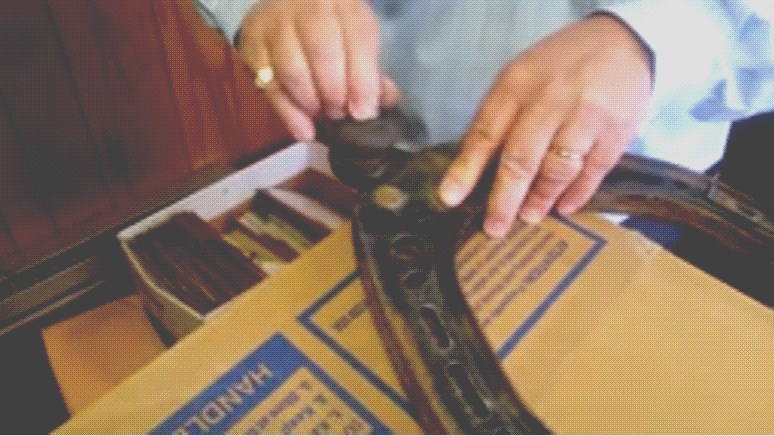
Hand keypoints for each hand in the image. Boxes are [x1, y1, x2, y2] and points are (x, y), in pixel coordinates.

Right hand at [237, 0, 400, 140]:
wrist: (289, 4)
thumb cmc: (332, 24)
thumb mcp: (357, 34)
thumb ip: (371, 67)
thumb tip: (383, 102)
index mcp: (342, 0)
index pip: (357, 37)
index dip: (362, 80)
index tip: (364, 112)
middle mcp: (306, 6)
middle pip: (323, 54)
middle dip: (335, 93)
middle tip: (341, 114)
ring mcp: (274, 23)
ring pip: (292, 71)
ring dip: (312, 104)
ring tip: (324, 116)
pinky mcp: (252, 43)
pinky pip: (269, 85)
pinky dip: (288, 113)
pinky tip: (303, 130)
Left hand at [437, 14, 652, 236]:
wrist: (622, 43)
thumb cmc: (560, 67)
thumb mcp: (520, 78)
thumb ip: (498, 117)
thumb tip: (471, 168)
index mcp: (516, 85)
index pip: (485, 133)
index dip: (466, 170)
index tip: (450, 198)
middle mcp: (549, 99)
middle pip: (520, 159)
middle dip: (504, 200)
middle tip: (494, 228)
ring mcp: (585, 116)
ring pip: (556, 169)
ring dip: (540, 200)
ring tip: (528, 217)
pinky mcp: (616, 132)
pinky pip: (592, 172)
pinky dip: (576, 194)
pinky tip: (563, 207)